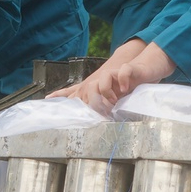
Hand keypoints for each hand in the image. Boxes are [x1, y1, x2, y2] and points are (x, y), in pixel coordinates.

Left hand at [52, 42, 176, 112]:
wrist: (142, 69)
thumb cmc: (125, 86)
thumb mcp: (109, 99)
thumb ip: (98, 108)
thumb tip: (90, 122)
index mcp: (94, 87)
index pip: (75, 92)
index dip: (63, 96)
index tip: (49, 100)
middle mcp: (101, 79)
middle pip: (88, 88)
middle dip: (92, 102)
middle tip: (100, 113)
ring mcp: (113, 74)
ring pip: (102, 80)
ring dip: (106, 92)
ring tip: (113, 102)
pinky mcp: (127, 70)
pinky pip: (122, 74)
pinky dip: (122, 82)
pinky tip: (124, 90)